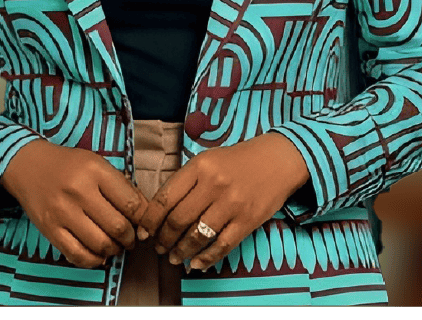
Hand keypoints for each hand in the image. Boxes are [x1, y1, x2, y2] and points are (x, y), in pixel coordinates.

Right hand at [0, 138, 149, 267]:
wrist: (28, 166)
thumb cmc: (68, 164)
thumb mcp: (96, 163)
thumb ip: (120, 185)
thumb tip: (143, 211)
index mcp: (95, 171)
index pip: (130, 202)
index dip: (143, 218)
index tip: (145, 223)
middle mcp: (79, 191)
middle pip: (118, 226)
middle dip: (130, 237)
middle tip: (131, 237)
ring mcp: (63, 213)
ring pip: (100, 244)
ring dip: (114, 250)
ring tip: (115, 245)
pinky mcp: (50, 230)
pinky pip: (77, 255)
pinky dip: (93, 260)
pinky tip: (98, 254)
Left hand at [136, 133, 309, 271]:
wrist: (277, 159)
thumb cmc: (238, 160)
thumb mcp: (208, 159)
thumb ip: (187, 180)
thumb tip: (163, 210)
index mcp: (199, 166)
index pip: (166, 197)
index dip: (151, 219)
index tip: (144, 231)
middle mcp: (213, 184)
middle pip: (179, 219)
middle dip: (164, 238)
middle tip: (159, 247)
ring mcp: (231, 203)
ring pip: (197, 235)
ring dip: (182, 251)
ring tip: (175, 257)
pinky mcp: (248, 220)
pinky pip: (222, 245)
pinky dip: (206, 258)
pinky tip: (197, 263)